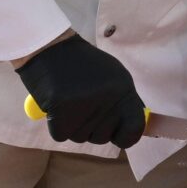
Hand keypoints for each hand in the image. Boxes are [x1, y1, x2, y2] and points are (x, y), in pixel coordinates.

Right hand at [17, 35, 147, 148]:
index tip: (117, 135)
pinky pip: (61, 135)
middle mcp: (108, 99)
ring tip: (70, 101)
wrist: (50, 48)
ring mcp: (85, 106)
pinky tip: (56, 104)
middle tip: (82, 107)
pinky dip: (56, 124)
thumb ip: (125, 102)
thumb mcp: (114, 77)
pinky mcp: (62, 111)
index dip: (126, 137)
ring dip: (73, 126)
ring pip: (81, 138)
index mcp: (124, 90)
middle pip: (103, 138)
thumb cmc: (82, 65)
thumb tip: (136, 129)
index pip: (135, 128)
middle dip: (92, 129)